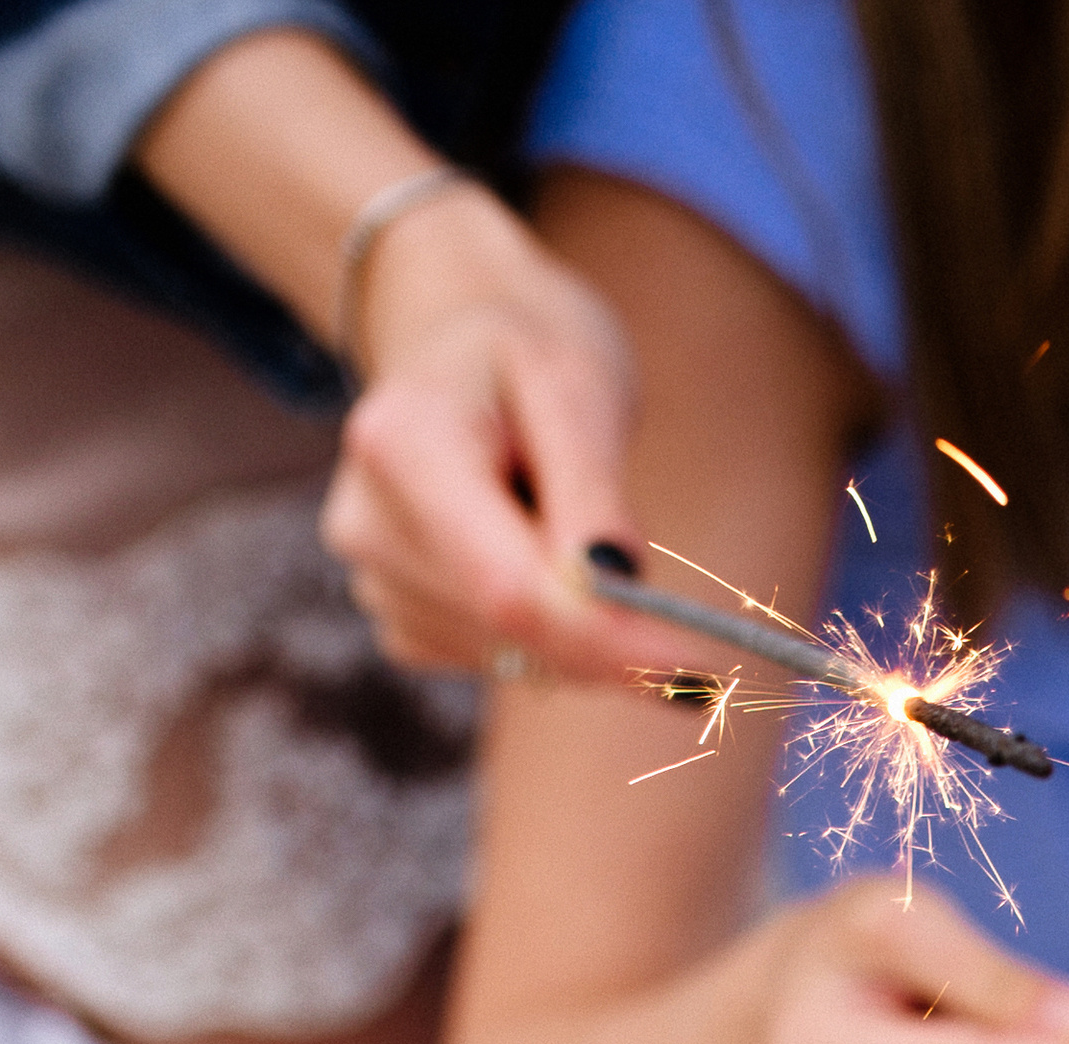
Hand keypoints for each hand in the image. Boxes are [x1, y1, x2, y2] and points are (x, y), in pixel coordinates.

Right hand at [321, 186, 649, 688]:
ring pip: (516, 656)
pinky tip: (533, 550)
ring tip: (563, 518)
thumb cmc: (523, 351)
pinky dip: (545, 633)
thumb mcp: (576, 383)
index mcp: (401, 443)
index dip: (606, 640)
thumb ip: (592, 489)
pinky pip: (501, 660)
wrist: (457, 347)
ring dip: (578, 623)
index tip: (698, 669)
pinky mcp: (398, 618)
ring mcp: (375, 578)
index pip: (508, 587)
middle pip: (513, 629)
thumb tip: (613, 588)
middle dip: (608, 633)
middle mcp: (370, 522)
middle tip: (676, 615)